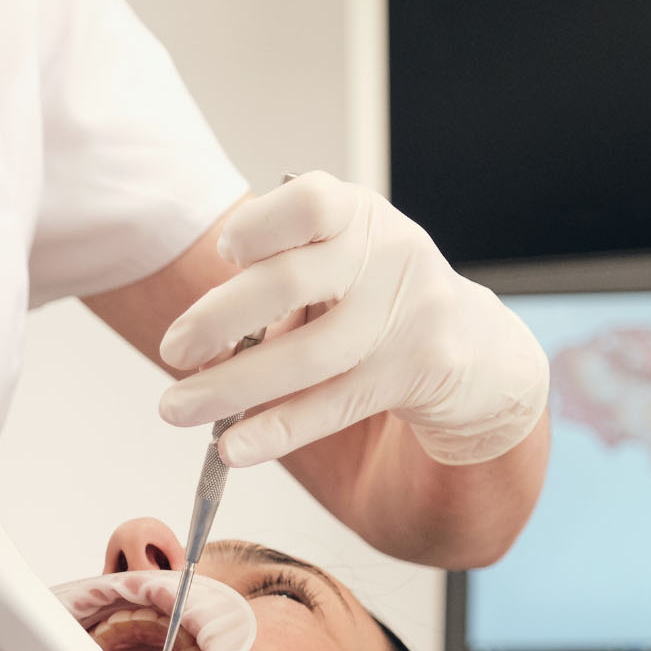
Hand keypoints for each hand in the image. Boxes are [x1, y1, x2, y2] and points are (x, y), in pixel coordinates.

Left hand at [157, 172, 547, 466]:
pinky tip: (233, 448)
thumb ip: (280, 279)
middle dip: (218, 320)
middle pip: (289, 284)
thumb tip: (200, 340)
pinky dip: (276, 431)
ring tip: (176, 408)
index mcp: (357, 214)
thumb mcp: (343, 261)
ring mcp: (406, 315)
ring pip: (306, 358)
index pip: (308, 203)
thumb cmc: (379, 296)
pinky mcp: (417, 373)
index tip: (225, 255)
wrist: (477, 348)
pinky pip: (332, 407)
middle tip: (173, 349)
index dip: (258, 227)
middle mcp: (386, 255)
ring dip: (230, 388)